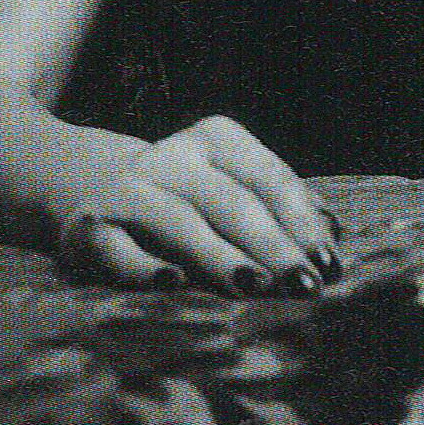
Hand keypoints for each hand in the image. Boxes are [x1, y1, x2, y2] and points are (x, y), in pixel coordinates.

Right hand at [57, 116, 340, 295]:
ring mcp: (128, 190)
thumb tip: (333, 235)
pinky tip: (173, 284)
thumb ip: (278, 206)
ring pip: (182, 224)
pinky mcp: (90, 228)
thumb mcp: (229, 186)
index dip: (301, 221)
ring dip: (221, 258)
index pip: (268, 178)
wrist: (92, 191)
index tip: (328, 262)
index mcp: (215, 138)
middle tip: (304, 286)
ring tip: (257, 287)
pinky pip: (120, 250)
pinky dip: (145, 268)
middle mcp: (171, 156)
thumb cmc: (185, 199)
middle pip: (233, 203)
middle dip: (273, 247)